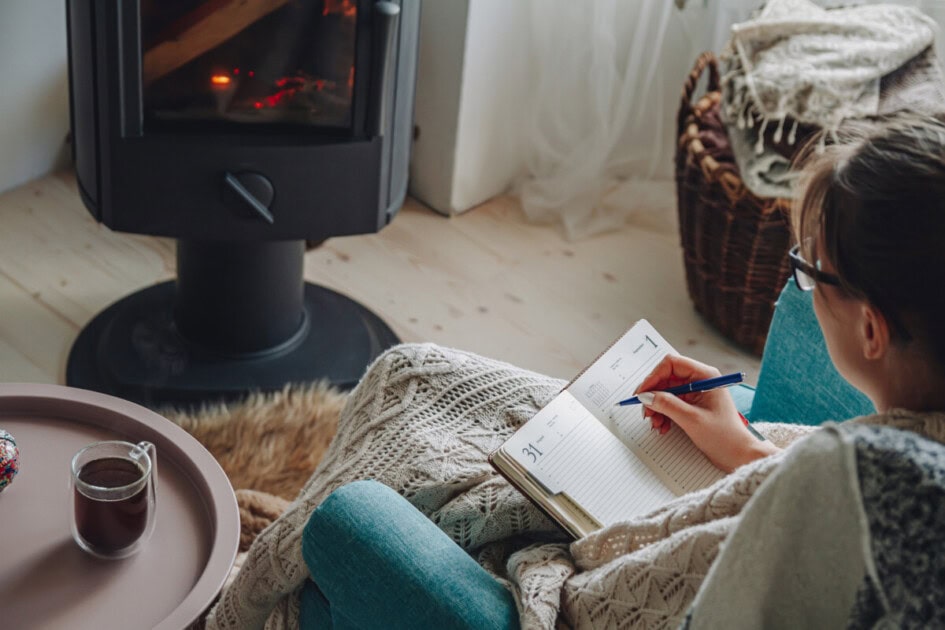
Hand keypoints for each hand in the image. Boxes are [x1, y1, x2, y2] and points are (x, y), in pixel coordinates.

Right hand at [634, 354, 779, 472]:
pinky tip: (663, 426)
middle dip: (653, 395)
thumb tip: (646, 396)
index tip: (642, 393)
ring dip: (657, 407)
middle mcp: (700, 380)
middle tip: (646, 411)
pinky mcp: (693, 405)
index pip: (672, 364)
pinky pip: (671, 404)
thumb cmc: (724, 437)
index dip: (654, 376)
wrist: (738, 455)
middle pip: (666, 378)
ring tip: (655, 423)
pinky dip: (663, 414)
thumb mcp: (692, 419)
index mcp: (705, 376)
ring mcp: (696, 393)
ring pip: (666, 392)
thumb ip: (667, 404)